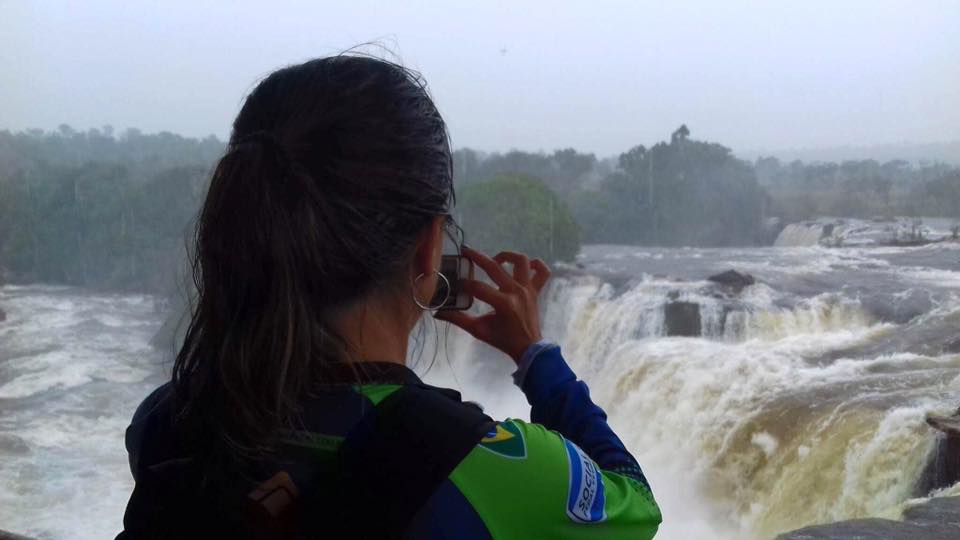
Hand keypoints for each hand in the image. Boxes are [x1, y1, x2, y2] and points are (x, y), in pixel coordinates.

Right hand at [434, 246, 550, 363]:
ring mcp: (528, 289)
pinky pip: (543, 272)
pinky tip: (524, 266)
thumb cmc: (503, 339)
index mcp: (502, 303)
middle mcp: (516, 291)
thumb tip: (438, 312)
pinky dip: (536, 265)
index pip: (477, 287)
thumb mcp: (479, 330)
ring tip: (496, 260)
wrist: (529, 348)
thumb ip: (458, 319)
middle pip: (495, 267)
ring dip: (508, 256)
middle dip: (477, 257)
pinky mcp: (536, 291)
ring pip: (522, 262)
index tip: (456, 284)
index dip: (463, 284)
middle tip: (466, 251)